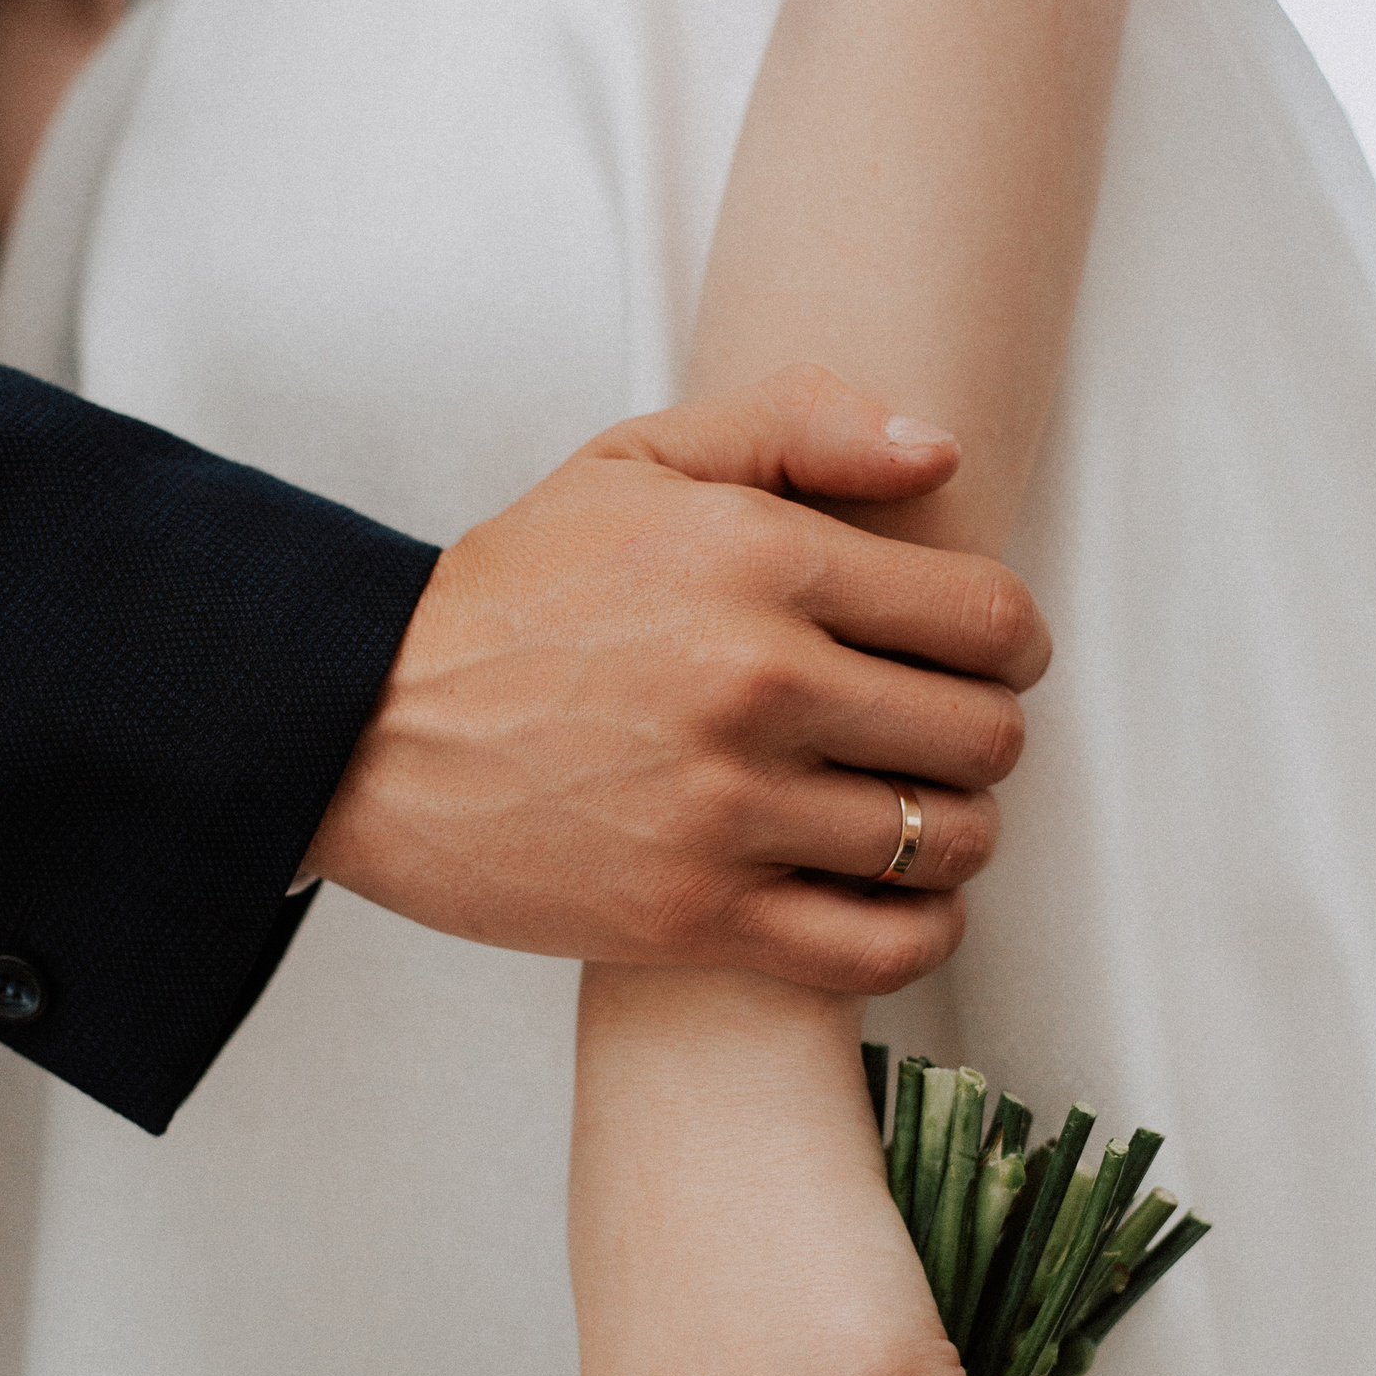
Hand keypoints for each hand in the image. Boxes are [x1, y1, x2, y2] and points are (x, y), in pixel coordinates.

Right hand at [303, 365, 1049, 990]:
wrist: (363, 724)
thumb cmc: (513, 592)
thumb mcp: (637, 462)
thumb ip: (798, 427)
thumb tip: (942, 456)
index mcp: (763, 562)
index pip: (990, 621)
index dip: (1012, 645)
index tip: (986, 660)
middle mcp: (759, 686)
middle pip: (984, 738)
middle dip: (982, 737)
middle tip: (935, 738)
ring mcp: (729, 811)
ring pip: (942, 844)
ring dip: (950, 833)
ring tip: (907, 815)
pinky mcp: (694, 917)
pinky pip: (883, 948)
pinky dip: (919, 929)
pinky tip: (891, 897)